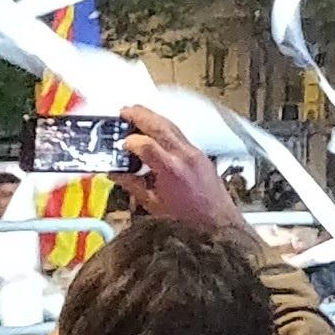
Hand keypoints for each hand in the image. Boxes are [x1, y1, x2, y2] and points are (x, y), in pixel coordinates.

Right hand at [122, 108, 237, 230]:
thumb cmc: (189, 220)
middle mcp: (185, 156)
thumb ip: (133, 185)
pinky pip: (180, 134)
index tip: (120, 144)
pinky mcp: (200, 154)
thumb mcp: (154, 204)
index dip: (130, 142)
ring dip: (153, 117)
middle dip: (141, 115)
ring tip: (137, 113)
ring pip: (172, 126)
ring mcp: (195, 153)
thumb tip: (116, 174)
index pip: (146, 145)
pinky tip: (156, 129)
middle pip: (161, 126)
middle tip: (125, 111)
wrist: (218, 223)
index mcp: (171, 169)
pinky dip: (165, 127)